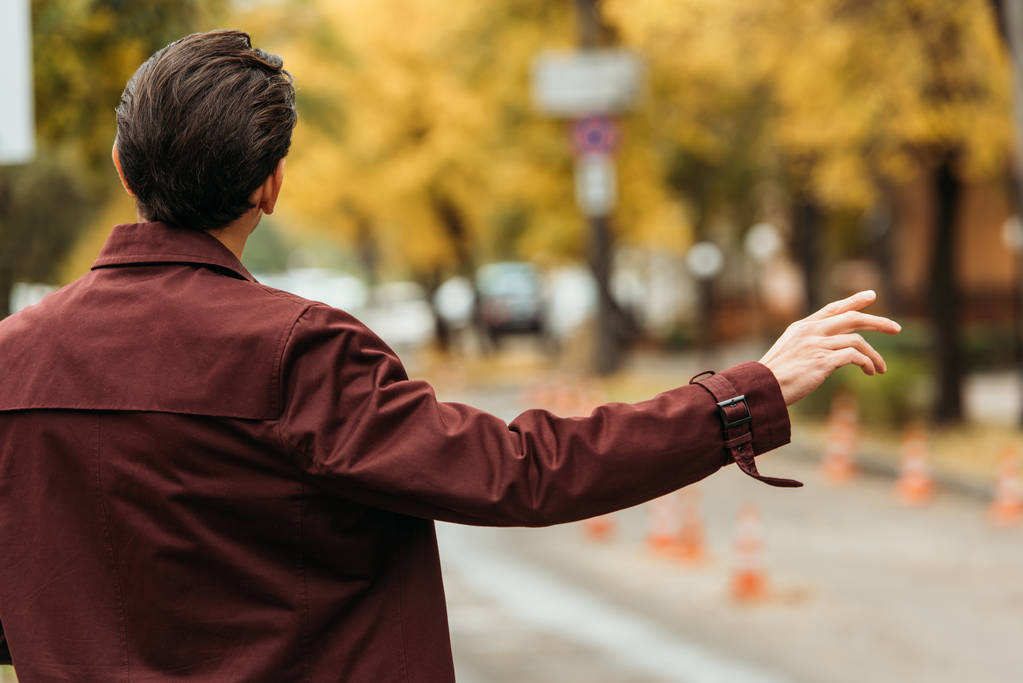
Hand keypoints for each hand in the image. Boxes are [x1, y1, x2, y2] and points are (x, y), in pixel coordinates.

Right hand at [759, 290, 900, 405]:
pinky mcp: (823, 360)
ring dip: (874, 355)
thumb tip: (837, 352)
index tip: (871, 295)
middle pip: (852, 318)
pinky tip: (870, 371)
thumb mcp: (790, 352)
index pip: (833, 308)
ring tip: (880, 368)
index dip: (854, 301)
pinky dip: (866, 362)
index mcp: (802, 327)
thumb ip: (811, 345)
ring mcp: (817, 344)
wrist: (762, 387)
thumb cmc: (773, 376)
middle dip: (878, 322)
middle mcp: (811, 331)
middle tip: (896, 328)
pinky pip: (854, 356)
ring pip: (857, 340)